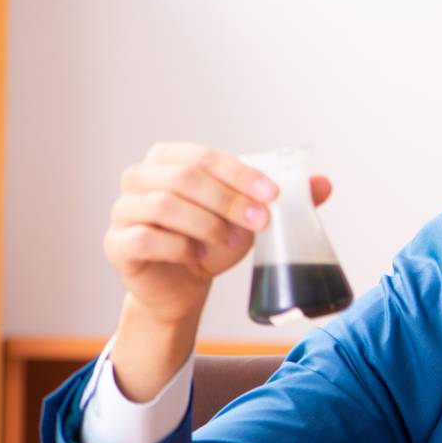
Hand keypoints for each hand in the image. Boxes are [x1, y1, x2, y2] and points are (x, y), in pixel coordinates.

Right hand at [105, 142, 331, 324]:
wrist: (183, 285)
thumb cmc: (211, 241)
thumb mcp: (247, 217)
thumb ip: (279, 198)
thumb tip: (325, 183)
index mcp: (169, 159)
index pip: (205, 157)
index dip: (241, 174)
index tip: (273, 195)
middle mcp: (139, 178)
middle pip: (184, 178)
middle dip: (229, 200)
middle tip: (260, 222)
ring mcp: (123, 210)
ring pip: (163, 205)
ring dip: (206, 224)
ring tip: (231, 242)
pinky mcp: (116, 244)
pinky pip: (144, 238)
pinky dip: (177, 247)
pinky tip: (197, 257)